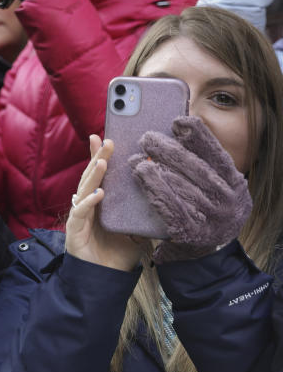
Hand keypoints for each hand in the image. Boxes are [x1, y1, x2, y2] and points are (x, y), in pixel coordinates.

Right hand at [65, 136, 143, 270]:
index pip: (99, 175)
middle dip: (97, 157)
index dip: (99, 156)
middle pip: (90, 176)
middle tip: (106, 140)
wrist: (102, 279)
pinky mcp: (74, 228)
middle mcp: (87, 205)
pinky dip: (89, 201)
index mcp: (100, 203)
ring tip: (102, 161)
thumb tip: (164, 205)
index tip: (105, 138)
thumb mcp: (137, 233)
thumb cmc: (116, 255)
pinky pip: (81, 211)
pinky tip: (99, 193)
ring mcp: (79, 215)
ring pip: (84, 189)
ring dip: (93, 174)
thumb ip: (143, 218)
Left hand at [129, 116, 251, 261]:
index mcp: (234, 183)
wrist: (212, 250)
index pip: (216, 153)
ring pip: (182, 186)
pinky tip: (142, 175)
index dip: (198, 135)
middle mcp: (228, 199)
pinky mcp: (193, 232)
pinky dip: (155, 188)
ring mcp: (212, 217)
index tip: (178, 121)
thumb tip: (179, 131)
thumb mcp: (217, 185)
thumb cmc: (209, 209)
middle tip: (146, 138)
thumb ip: (202, 163)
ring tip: (136, 158)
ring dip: (156, 168)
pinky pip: (172, 206)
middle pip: (194, 167)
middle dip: (167, 150)